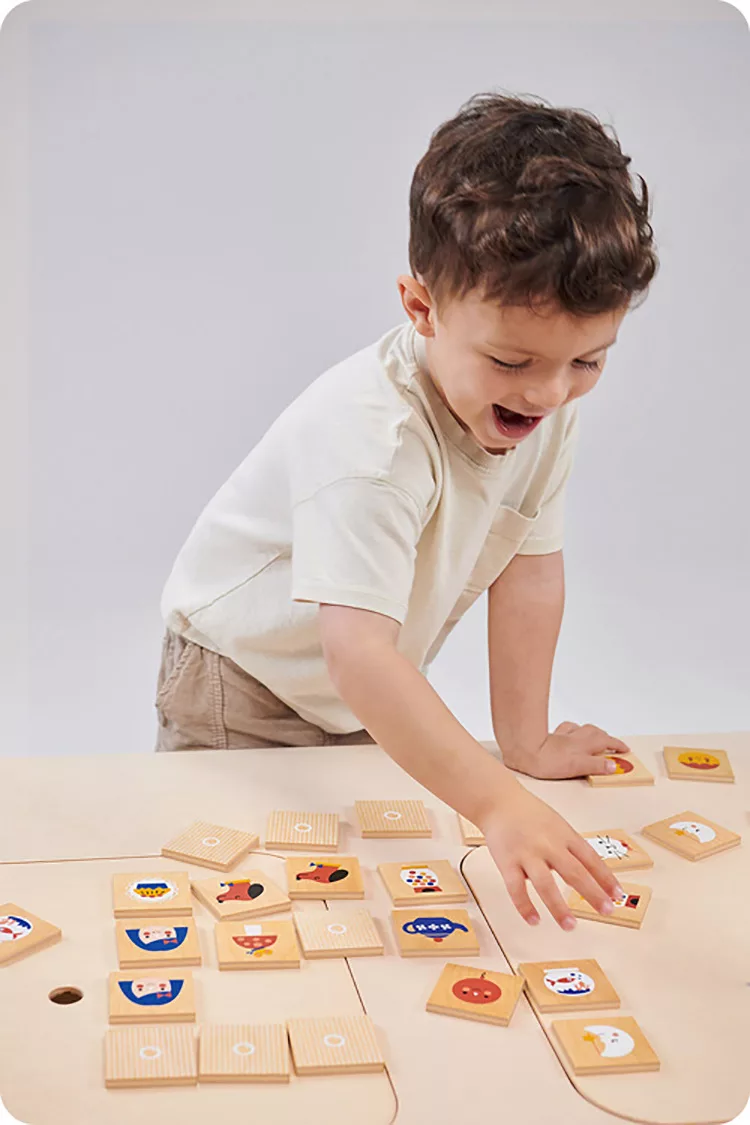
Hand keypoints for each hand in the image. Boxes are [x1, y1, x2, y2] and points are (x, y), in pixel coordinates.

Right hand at [479, 783, 624, 929]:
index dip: (606, 878)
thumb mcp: (557, 824)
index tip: (617, 895)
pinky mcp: (507, 862)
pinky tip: (534, 920)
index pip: (591, 859)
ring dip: (559, 908)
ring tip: (570, 926)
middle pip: (574, 872)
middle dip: (593, 894)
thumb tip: (586, 875)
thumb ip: (569, 847)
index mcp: (564, 834)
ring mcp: (527, 854)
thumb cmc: (529, 813)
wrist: (498, 801)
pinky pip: (516, 888)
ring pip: (546, 884)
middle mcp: (548, 844)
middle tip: (606, 911)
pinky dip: (525, 906)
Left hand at [503, 721, 630, 779]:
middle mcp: (575, 738)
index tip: (625, 749)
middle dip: (606, 738)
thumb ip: (596, 765)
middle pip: (596, 732)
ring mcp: (562, 736)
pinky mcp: (550, 736)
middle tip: (613, 744)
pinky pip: (565, 729)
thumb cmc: (547, 761)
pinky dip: (572, 730)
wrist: (524, 751)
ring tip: (594, 736)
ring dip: (590, 732)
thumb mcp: (577, 767)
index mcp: (584, 745)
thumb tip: (613, 766)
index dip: (617, 745)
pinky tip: (569, 733)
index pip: (606, 742)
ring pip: (581, 729)